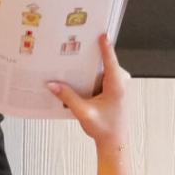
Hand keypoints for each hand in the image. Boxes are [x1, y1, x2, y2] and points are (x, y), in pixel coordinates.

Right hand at [49, 35, 132, 151]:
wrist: (115, 142)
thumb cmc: (105, 129)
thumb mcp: (83, 113)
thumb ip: (67, 97)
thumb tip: (53, 85)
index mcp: (117, 86)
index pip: (110, 60)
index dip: (104, 45)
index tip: (101, 33)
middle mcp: (121, 82)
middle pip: (103, 62)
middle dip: (88, 56)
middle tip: (74, 48)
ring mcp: (119, 84)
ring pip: (102, 68)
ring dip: (88, 67)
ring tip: (73, 65)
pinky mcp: (115, 87)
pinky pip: (102, 75)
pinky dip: (91, 75)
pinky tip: (79, 79)